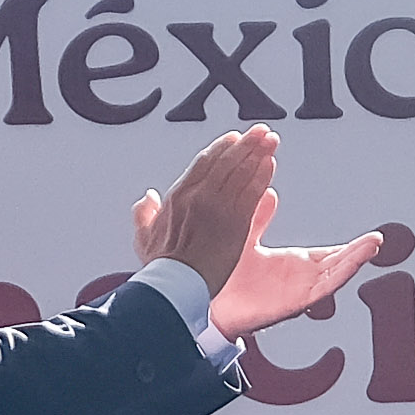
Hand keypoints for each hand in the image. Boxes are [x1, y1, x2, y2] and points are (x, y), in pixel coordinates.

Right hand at [132, 126, 278, 295]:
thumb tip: (148, 197)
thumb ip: (144, 214)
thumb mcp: (144, 238)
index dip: (222, 148)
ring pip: (242, 172)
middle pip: (228, 160)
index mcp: (178, 195)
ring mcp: (220, 207)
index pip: (204, 161)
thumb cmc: (161, 266)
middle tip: (261, 131)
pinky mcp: (237, 222)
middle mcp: (200, 195)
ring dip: (259, 153)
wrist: (177, 284)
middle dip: (247, 143)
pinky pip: (252, 192)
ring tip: (270, 140)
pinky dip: (262, 175)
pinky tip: (270, 164)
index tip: (234, 139)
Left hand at [207, 189, 383, 338]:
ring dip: (355, 260)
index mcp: (291, 265)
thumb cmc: (221, 278)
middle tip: (378, 240)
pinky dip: (339, 275)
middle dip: (359, 252)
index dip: (348, 246)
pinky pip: (321, 289)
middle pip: (337, 264)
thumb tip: (269, 191)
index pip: (328, 254)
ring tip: (374, 245)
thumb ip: (258, 216)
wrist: (201, 301)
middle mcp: (298, 279)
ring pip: (334, 275)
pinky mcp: (292, 302)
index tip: (370, 237)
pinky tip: (353, 264)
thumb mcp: (244, 238)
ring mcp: (296, 291)